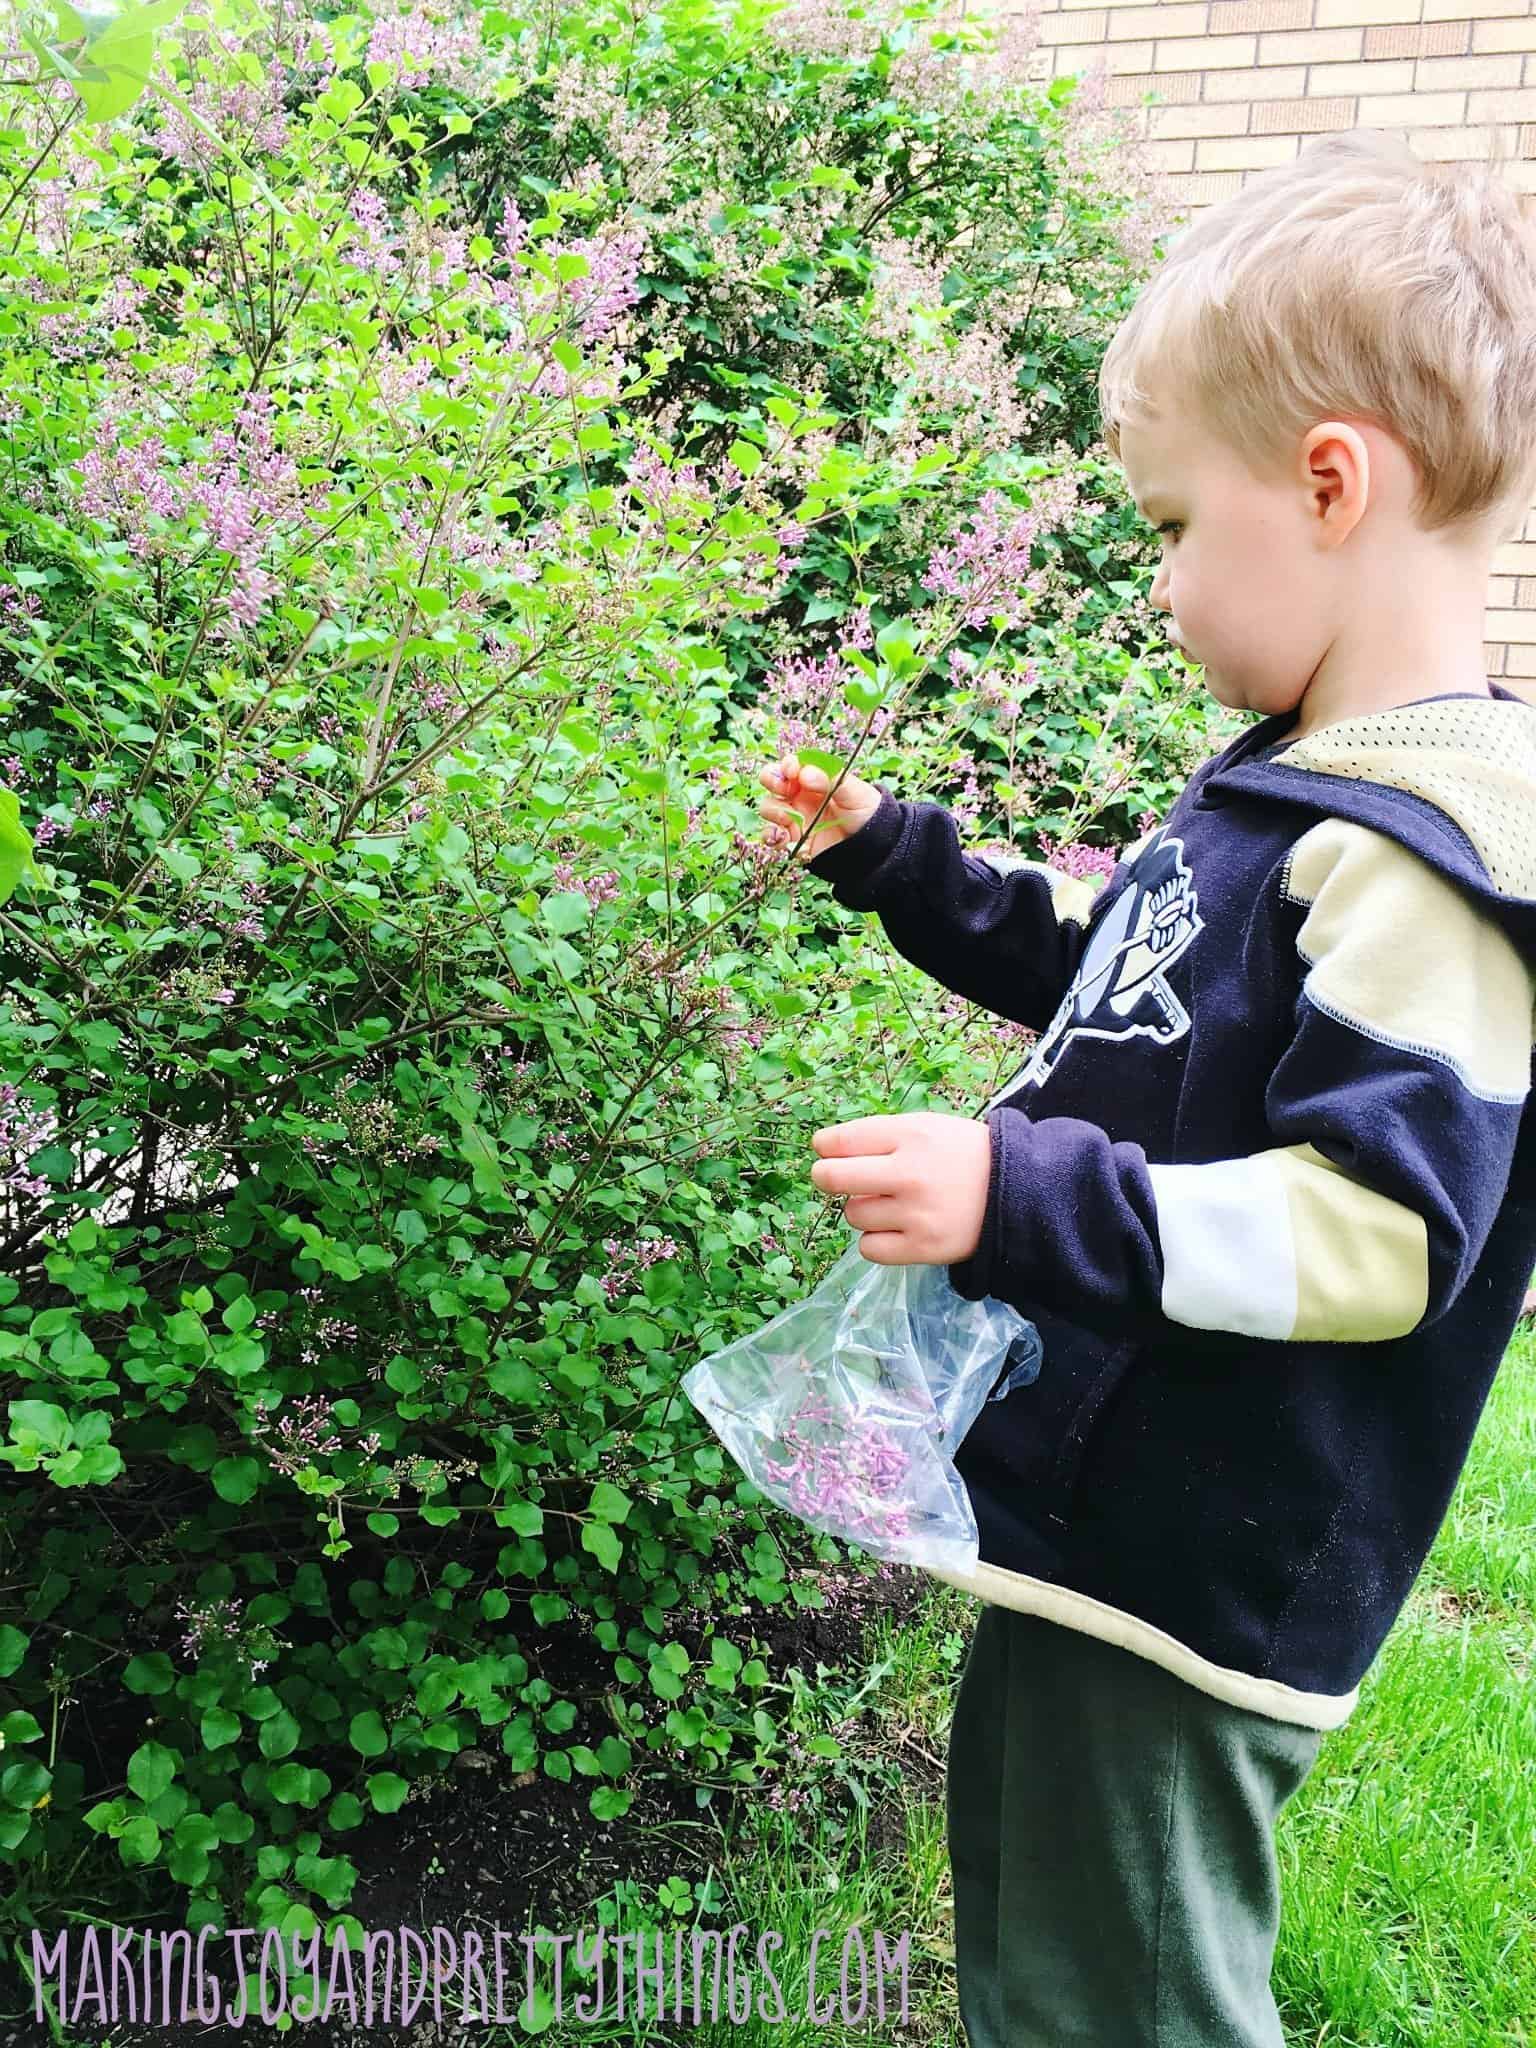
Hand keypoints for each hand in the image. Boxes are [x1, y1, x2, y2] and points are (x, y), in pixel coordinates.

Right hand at [757, 752, 881, 862]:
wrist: (873, 848)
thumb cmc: (868, 813)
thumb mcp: (856, 792)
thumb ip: (832, 778)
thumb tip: (805, 773)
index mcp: (815, 778)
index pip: (793, 764)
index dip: (787, 764)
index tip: (791, 770)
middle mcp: (801, 795)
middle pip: (772, 780)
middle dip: (771, 779)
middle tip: (784, 788)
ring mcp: (795, 817)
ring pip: (768, 807)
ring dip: (772, 810)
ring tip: (787, 819)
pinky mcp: (793, 840)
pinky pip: (772, 836)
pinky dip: (771, 836)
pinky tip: (782, 838)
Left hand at [809, 1112, 992, 1264]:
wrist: (1014, 1191)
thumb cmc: (961, 1155)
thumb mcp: (926, 1127)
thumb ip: (878, 1135)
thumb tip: (824, 1148)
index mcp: (911, 1136)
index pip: (844, 1140)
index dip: (825, 1146)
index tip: (825, 1150)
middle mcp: (910, 1174)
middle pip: (835, 1178)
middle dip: (825, 1176)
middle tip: (831, 1178)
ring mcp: (916, 1214)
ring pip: (853, 1215)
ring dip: (862, 1210)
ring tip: (890, 1204)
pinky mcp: (923, 1247)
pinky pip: (870, 1248)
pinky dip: (876, 1240)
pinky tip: (895, 1229)